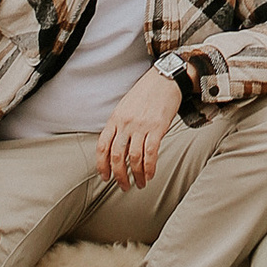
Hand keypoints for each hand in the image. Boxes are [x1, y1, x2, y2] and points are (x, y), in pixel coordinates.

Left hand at [94, 66, 181, 194]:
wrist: (164, 79)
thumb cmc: (145, 94)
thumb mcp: (125, 107)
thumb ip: (119, 125)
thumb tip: (116, 147)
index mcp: (115, 119)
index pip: (102, 147)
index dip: (102, 165)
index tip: (105, 177)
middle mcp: (125, 124)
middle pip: (117, 156)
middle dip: (119, 175)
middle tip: (123, 186)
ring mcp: (141, 126)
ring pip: (134, 157)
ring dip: (136, 175)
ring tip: (139, 184)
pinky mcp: (157, 128)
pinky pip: (151, 153)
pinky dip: (150, 167)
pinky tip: (150, 175)